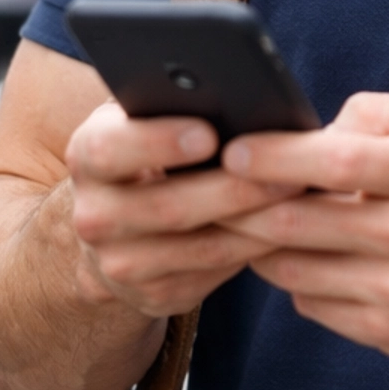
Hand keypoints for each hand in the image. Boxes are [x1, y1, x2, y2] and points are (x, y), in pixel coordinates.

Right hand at [65, 102, 299, 318]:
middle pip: (168, 207)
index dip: (158, 142)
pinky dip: (255, 252)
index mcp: (87, 157)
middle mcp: (94, 216)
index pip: (110, 150)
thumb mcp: (142, 120)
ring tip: (301, 199)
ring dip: (257, 226)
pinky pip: (215, 276)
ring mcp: (121, 265)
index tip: (209, 134)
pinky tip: (288, 231)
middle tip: (290, 172)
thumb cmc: (146, 150)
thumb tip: (231, 92)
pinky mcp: (153, 297)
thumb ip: (168, 103)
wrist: (114, 225)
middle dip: (235, 190)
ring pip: (200, 249)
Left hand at [221, 93, 388, 362]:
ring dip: (259, 244)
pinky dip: (295, 278)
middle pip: (296, 223)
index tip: (231, 151)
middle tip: (213, 191)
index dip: (273, 158)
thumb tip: (313, 131)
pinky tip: (305, 258)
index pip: (334, 162)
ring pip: (290, 268)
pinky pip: (310, 303)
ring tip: (251, 222)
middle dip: (240, 206)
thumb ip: (379, 113)